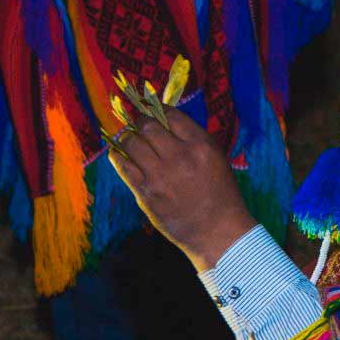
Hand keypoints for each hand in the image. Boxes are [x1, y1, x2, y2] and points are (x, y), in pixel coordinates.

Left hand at [108, 108, 255, 271]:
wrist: (218, 231)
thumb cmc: (220, 194)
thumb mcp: (216, 158)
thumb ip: (193, 139)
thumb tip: (165, 120)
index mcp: (200, 145)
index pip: (170, 115)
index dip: (156, 108)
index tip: (150, 108)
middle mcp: (179, 156)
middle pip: (147, 126)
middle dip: (139, 120)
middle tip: (137, 122)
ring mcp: (160, 176)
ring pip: (131, 142)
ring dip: (126, 136)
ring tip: (127, 136)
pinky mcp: (146, 193)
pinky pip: (123, 166)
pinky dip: (118, 155)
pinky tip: (119, 152)